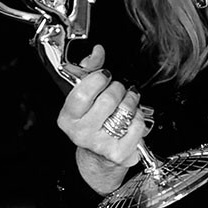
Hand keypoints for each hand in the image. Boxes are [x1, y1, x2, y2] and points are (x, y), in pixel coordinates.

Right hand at [57, 45, 147, 193]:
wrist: (99, 157)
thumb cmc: (93, 122)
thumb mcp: (85, 96)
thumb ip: (90, 70)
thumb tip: (97, 51)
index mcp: (68, 118)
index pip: (82, 93)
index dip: (98, 79)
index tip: (105, 75)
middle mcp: (81, 133)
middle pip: (107, 100)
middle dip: (118, 89)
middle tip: (118, 90)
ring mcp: (100, 144)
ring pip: (124, 111)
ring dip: (131, 101)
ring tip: (128, 101)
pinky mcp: (118, 152)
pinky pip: (137, 126)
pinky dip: (139, 118)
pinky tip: (132, 119)